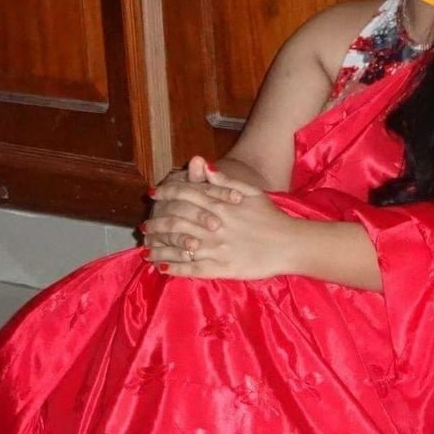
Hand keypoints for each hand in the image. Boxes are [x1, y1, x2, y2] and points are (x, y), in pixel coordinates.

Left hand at [145, 165, 298, 279]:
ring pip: (180, 246)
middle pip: (176, 221)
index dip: (166, 192)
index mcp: (220, 204)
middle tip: (144, 226)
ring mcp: (217, 248)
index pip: (186, 194)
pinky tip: (162, 268)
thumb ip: (225, 180)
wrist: (290, 244)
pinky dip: (176, 269)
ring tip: (146, 249)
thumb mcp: (251, 192)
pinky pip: (193, 269)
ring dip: (160, 248)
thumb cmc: (272, 216)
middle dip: (157, 223)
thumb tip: (202, 165)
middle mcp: (214, 225)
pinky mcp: (222, 268)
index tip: (153, 194)